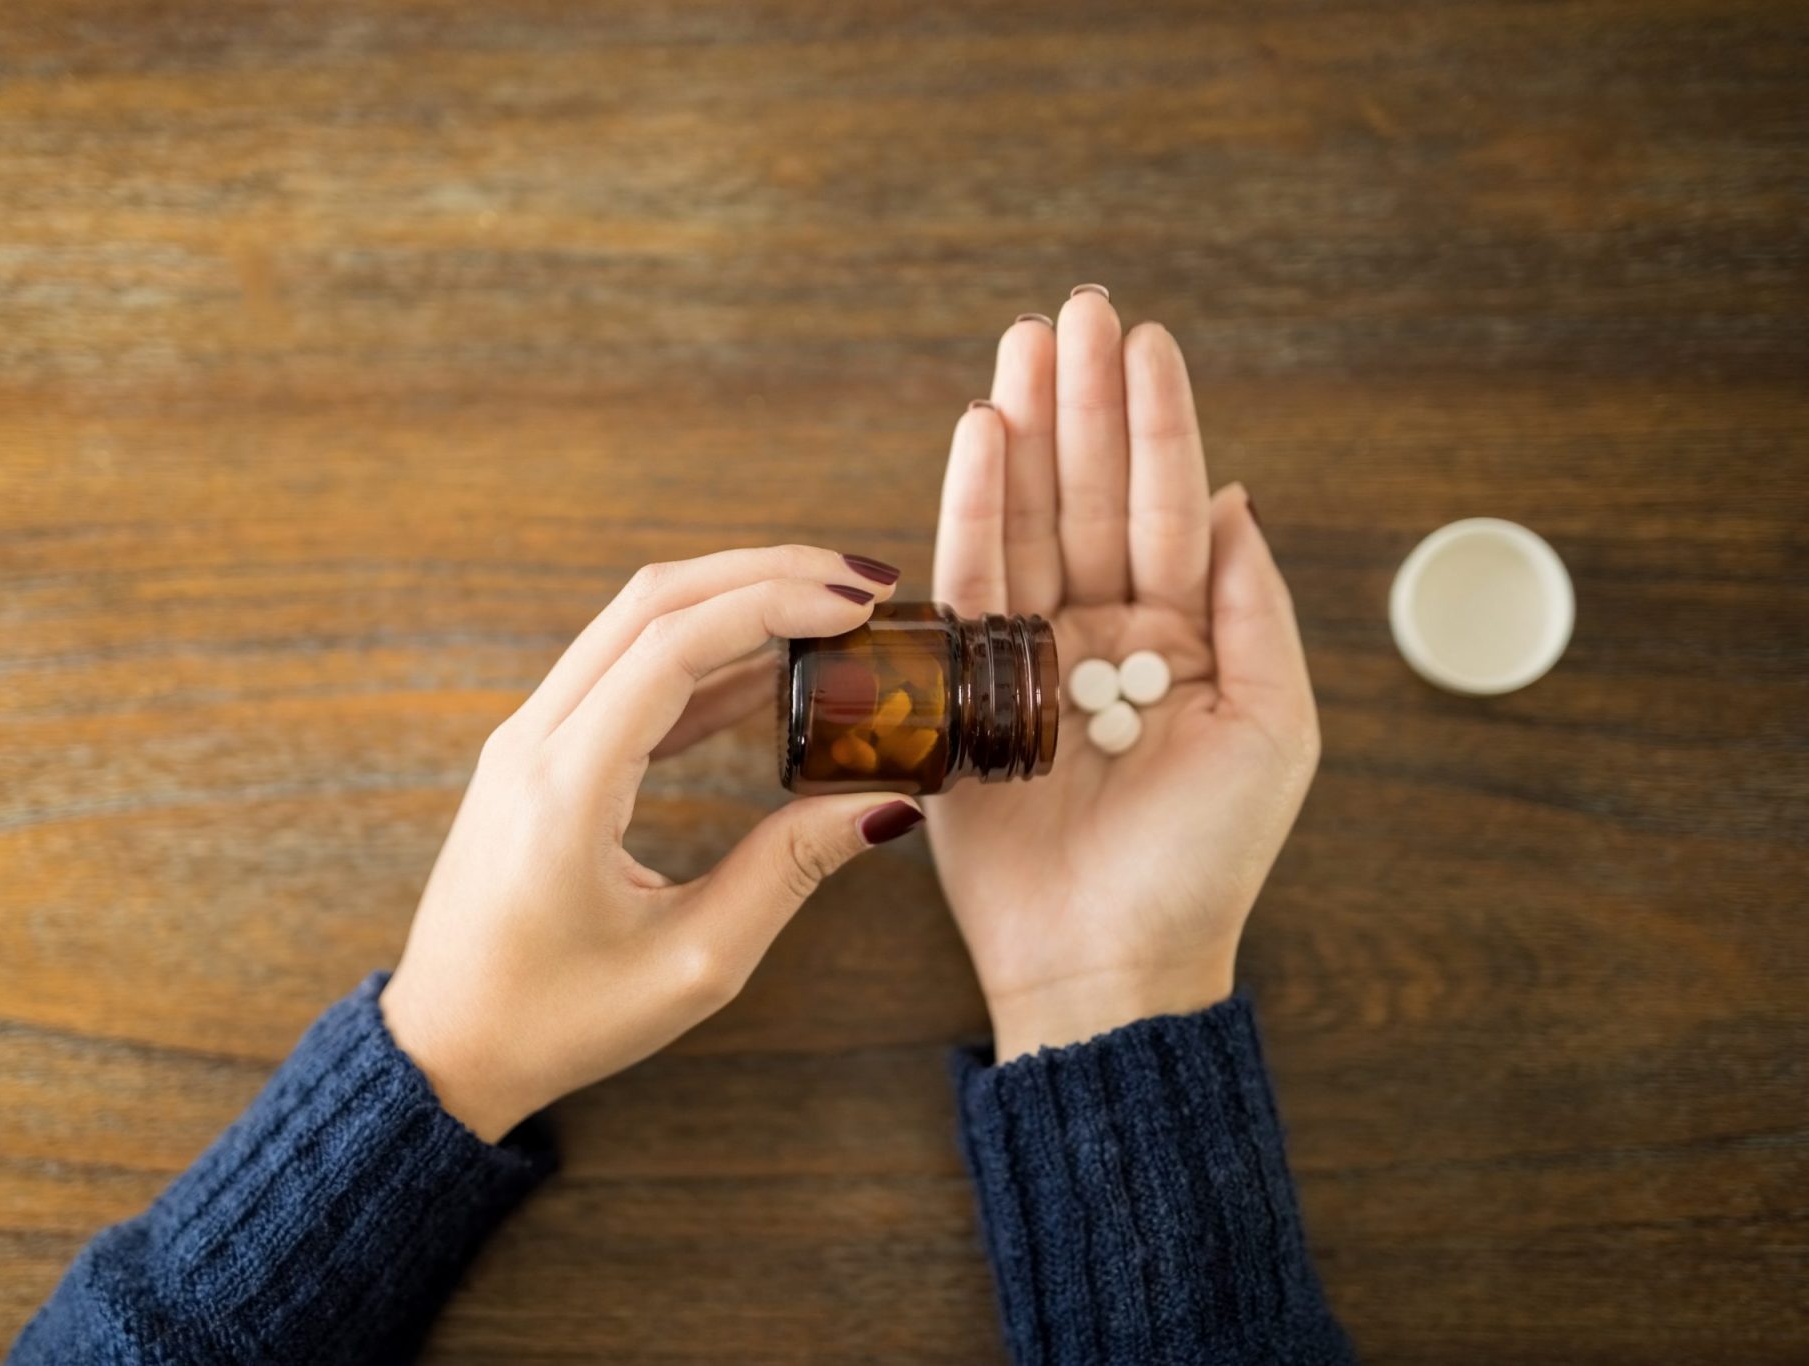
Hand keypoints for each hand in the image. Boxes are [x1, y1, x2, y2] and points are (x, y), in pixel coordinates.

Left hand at [381, 547, 923, 1140]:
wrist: (444, 1048)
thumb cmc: (558, 1021)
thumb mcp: (694, 963)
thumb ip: (789, 869)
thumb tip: (885, 802)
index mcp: (564, 788)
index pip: (671, 646)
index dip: (773, 604)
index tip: (858, 604)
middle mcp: (533, 741)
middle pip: (653, 602)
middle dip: (763, 573)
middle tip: (862, 584)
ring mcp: (527, 740)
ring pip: (635, 623)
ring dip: (733, 602)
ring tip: (833, 615)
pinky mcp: (537, 754)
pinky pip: (623, 672)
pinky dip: (702, 655)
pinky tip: (773, 671)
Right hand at [927, 290, 1319, 1061]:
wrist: (1107, 961)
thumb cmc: (1203, 861)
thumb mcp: (1272, 729)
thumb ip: (1252, 609)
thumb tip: (1230, 499)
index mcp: (1179, 641)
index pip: (1165, 506)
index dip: (1156, 422)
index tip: (1149, 340)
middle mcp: (1101, 637)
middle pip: (1090, 495)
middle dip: (1086, 401)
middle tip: (1079, 309)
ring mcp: (1027, 658)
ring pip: (1027, 521)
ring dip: (1025, 430)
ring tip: (1024, 345)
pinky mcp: (962, 691)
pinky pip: (967, 582)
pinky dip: (970, 505)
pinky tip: (977, 433)